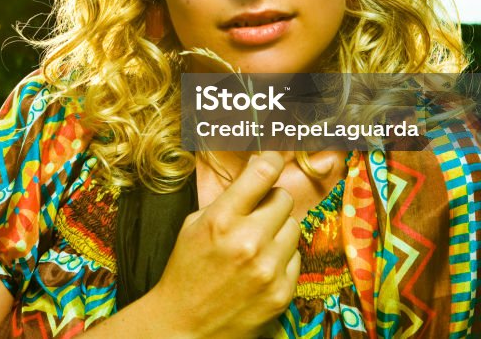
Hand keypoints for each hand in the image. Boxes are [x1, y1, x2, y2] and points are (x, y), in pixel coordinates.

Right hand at [148, 151, 299, 338]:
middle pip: (283, 199)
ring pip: (295, 227)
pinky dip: (282, 258)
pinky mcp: (282, 292)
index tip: (275, 158)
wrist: (184, 324)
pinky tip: (261, 267)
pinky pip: (296, 257)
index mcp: (222, 219)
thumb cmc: (186, 269)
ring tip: (258, 244)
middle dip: (271, 202)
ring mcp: (269, 268)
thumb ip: (228, 200)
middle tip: (257, 214)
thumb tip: (258, 174)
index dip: (272, 160)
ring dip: (279, 230)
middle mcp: (249, 241)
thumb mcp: (195, 225)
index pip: (262, 174)